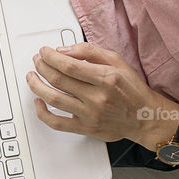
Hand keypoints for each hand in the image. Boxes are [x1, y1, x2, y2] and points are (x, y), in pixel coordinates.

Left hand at [26, 42, 178, 149]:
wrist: (147, 118)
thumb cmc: (132, 90)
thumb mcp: (116, 61)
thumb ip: (89, 52)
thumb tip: (64, 49)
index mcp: (105, 78)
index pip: (68, 65)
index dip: (50, 56)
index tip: (44, 51)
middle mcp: (97, 97)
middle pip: (57, 80)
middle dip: (41, 66)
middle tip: (37, 60)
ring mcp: (90, 114)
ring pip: (53, 99)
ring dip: (36, 85)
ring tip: (31, 76)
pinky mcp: (86, 128)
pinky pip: (57, 123)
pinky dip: (42, 112)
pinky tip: (37, 101)